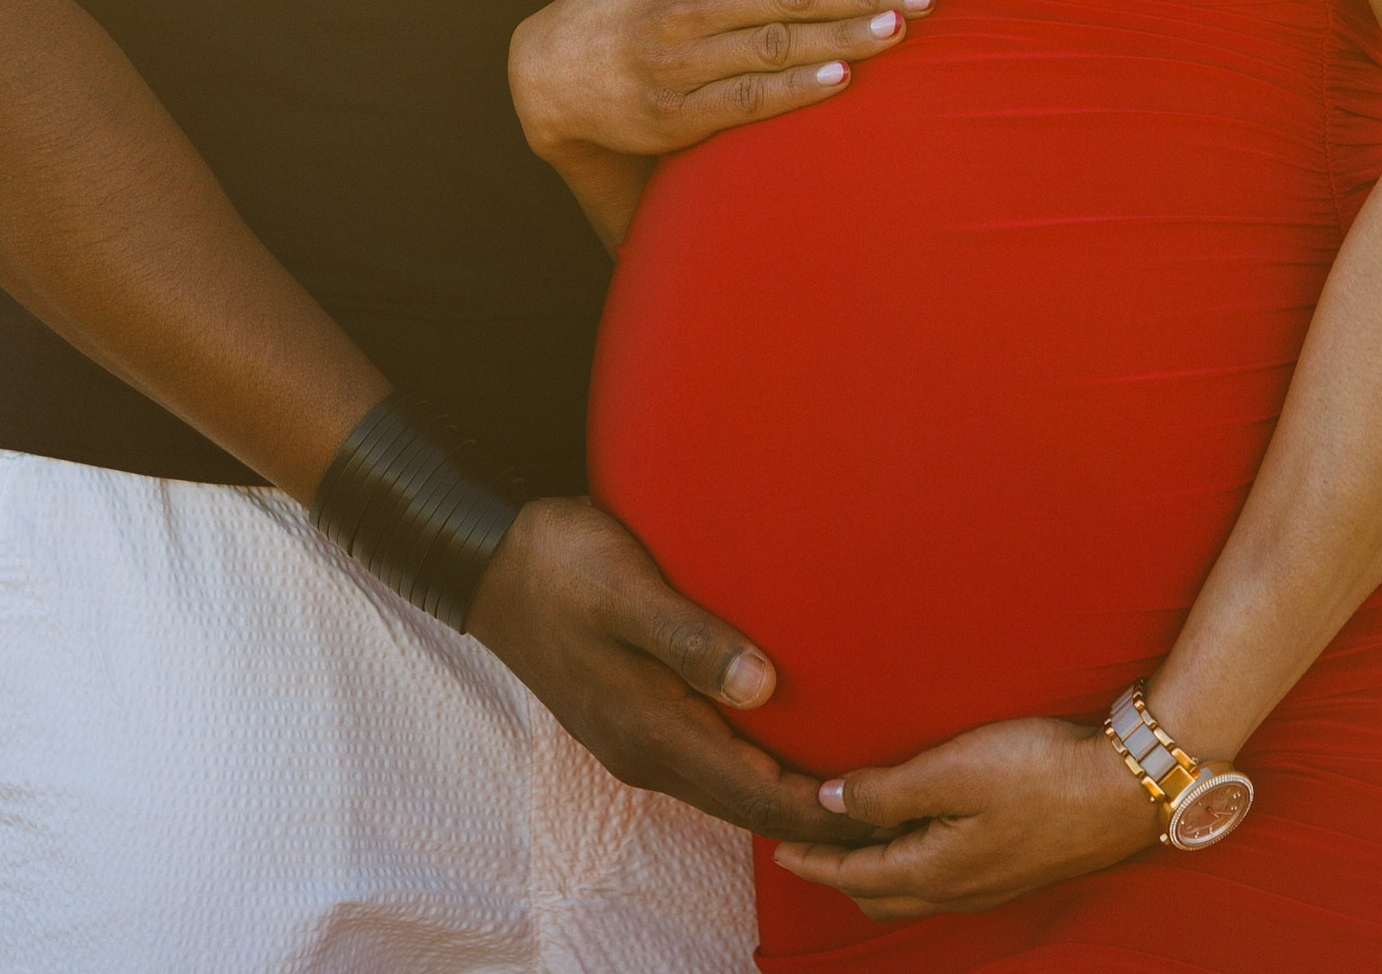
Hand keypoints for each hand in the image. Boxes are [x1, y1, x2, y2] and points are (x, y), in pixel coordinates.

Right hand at [466, 496, 876, 846]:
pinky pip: (708, 762)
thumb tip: (765, 686)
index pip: (756, 797)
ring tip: (852, 787)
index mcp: (653, 731)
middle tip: (892, 815)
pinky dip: (754, 768)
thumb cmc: (561, 565)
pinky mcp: (631, 718)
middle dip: (817, 818)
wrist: (489, 564)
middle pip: (748, 806)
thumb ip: (693, 639)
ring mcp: (635, 740)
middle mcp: (646, 752)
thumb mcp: (628, 590)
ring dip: (786, 795)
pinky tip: (783, 744)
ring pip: (728, 788)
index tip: (886, 818)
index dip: (823, 813)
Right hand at [510, 0, 930, 168]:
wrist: (546, 75)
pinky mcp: (674, 113)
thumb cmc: (620, 6)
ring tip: (899, 27)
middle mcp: (686, 2)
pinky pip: (747, 97)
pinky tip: (840, 77)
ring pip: (779, 41)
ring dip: (845, 33)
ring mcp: (680, 59)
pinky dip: (797, 85)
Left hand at [772, 717, 1159, 918]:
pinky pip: (943, 880)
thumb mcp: (954, 770)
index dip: (812, 862)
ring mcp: (992, 884)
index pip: (856, 874)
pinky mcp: (1015, 868)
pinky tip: (918, 836)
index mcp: (937, 871)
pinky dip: (911, 865)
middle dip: (838, 874)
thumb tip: (828, 803)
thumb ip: (888, 790)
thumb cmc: (1040, 771)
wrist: (1127, 788)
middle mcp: (961, 890)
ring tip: (853, 841)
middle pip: (880, 894)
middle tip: (806, 847)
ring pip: (913, 892)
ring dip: (875, 872)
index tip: (777, 849)